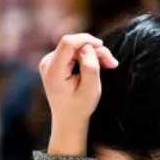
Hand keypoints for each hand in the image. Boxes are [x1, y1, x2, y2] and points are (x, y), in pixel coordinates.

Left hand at [39, 33, 118, 155]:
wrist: (68, 119)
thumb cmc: (80, 107)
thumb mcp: (90, 89)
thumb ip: (90, 66)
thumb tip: (87, 47)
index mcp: (53, 71)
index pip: (68, 43)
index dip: (86, 40)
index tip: (102, 46)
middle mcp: (47, 63)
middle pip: (73, 44)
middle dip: (94, 50)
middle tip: (112, 63)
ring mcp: (49, 62)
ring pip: (76, 47)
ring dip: (93, 54)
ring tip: (109, 65)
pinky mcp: (54, 62)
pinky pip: (73, 52)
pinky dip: (87, 56)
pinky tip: (98, 65)